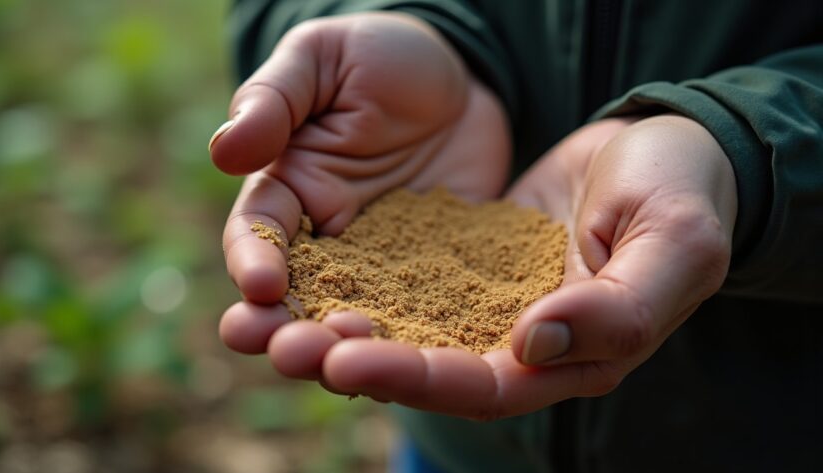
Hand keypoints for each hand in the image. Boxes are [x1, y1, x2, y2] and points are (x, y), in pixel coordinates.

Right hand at [212, 13, 509, 352]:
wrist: (460, 76)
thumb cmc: (378, 56)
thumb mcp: (321, 59)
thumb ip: (273, 100)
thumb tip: (225, 149)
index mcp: (287, 187)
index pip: (257, 234)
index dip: (253, 261)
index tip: (261, 286)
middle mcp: (327, 235)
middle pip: (298, 295)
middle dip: (287, 328)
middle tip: (290, 355)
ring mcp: (383, 260)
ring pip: (356, 315)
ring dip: (347, 346)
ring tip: (348, 371)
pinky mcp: (435, 271)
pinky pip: (424, 311)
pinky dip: (416, 339)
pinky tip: (422, 364)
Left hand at [258, 115, 736, 418]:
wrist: (666, 150)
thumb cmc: (685, 196)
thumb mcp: (675, 247)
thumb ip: (619, 308)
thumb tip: (534, 344)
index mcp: (572, 358)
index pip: (481, 386)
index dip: (414, 378)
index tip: (344, 359)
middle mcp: (520, 344)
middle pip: (422, 368)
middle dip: (348, 361)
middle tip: (274, 345)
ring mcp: (487, 304)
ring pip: (399, 327)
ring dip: (331, 326)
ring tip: (258, 320)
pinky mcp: (464, 264)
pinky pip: (400, 278)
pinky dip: (351, 278)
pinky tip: (299, 270)